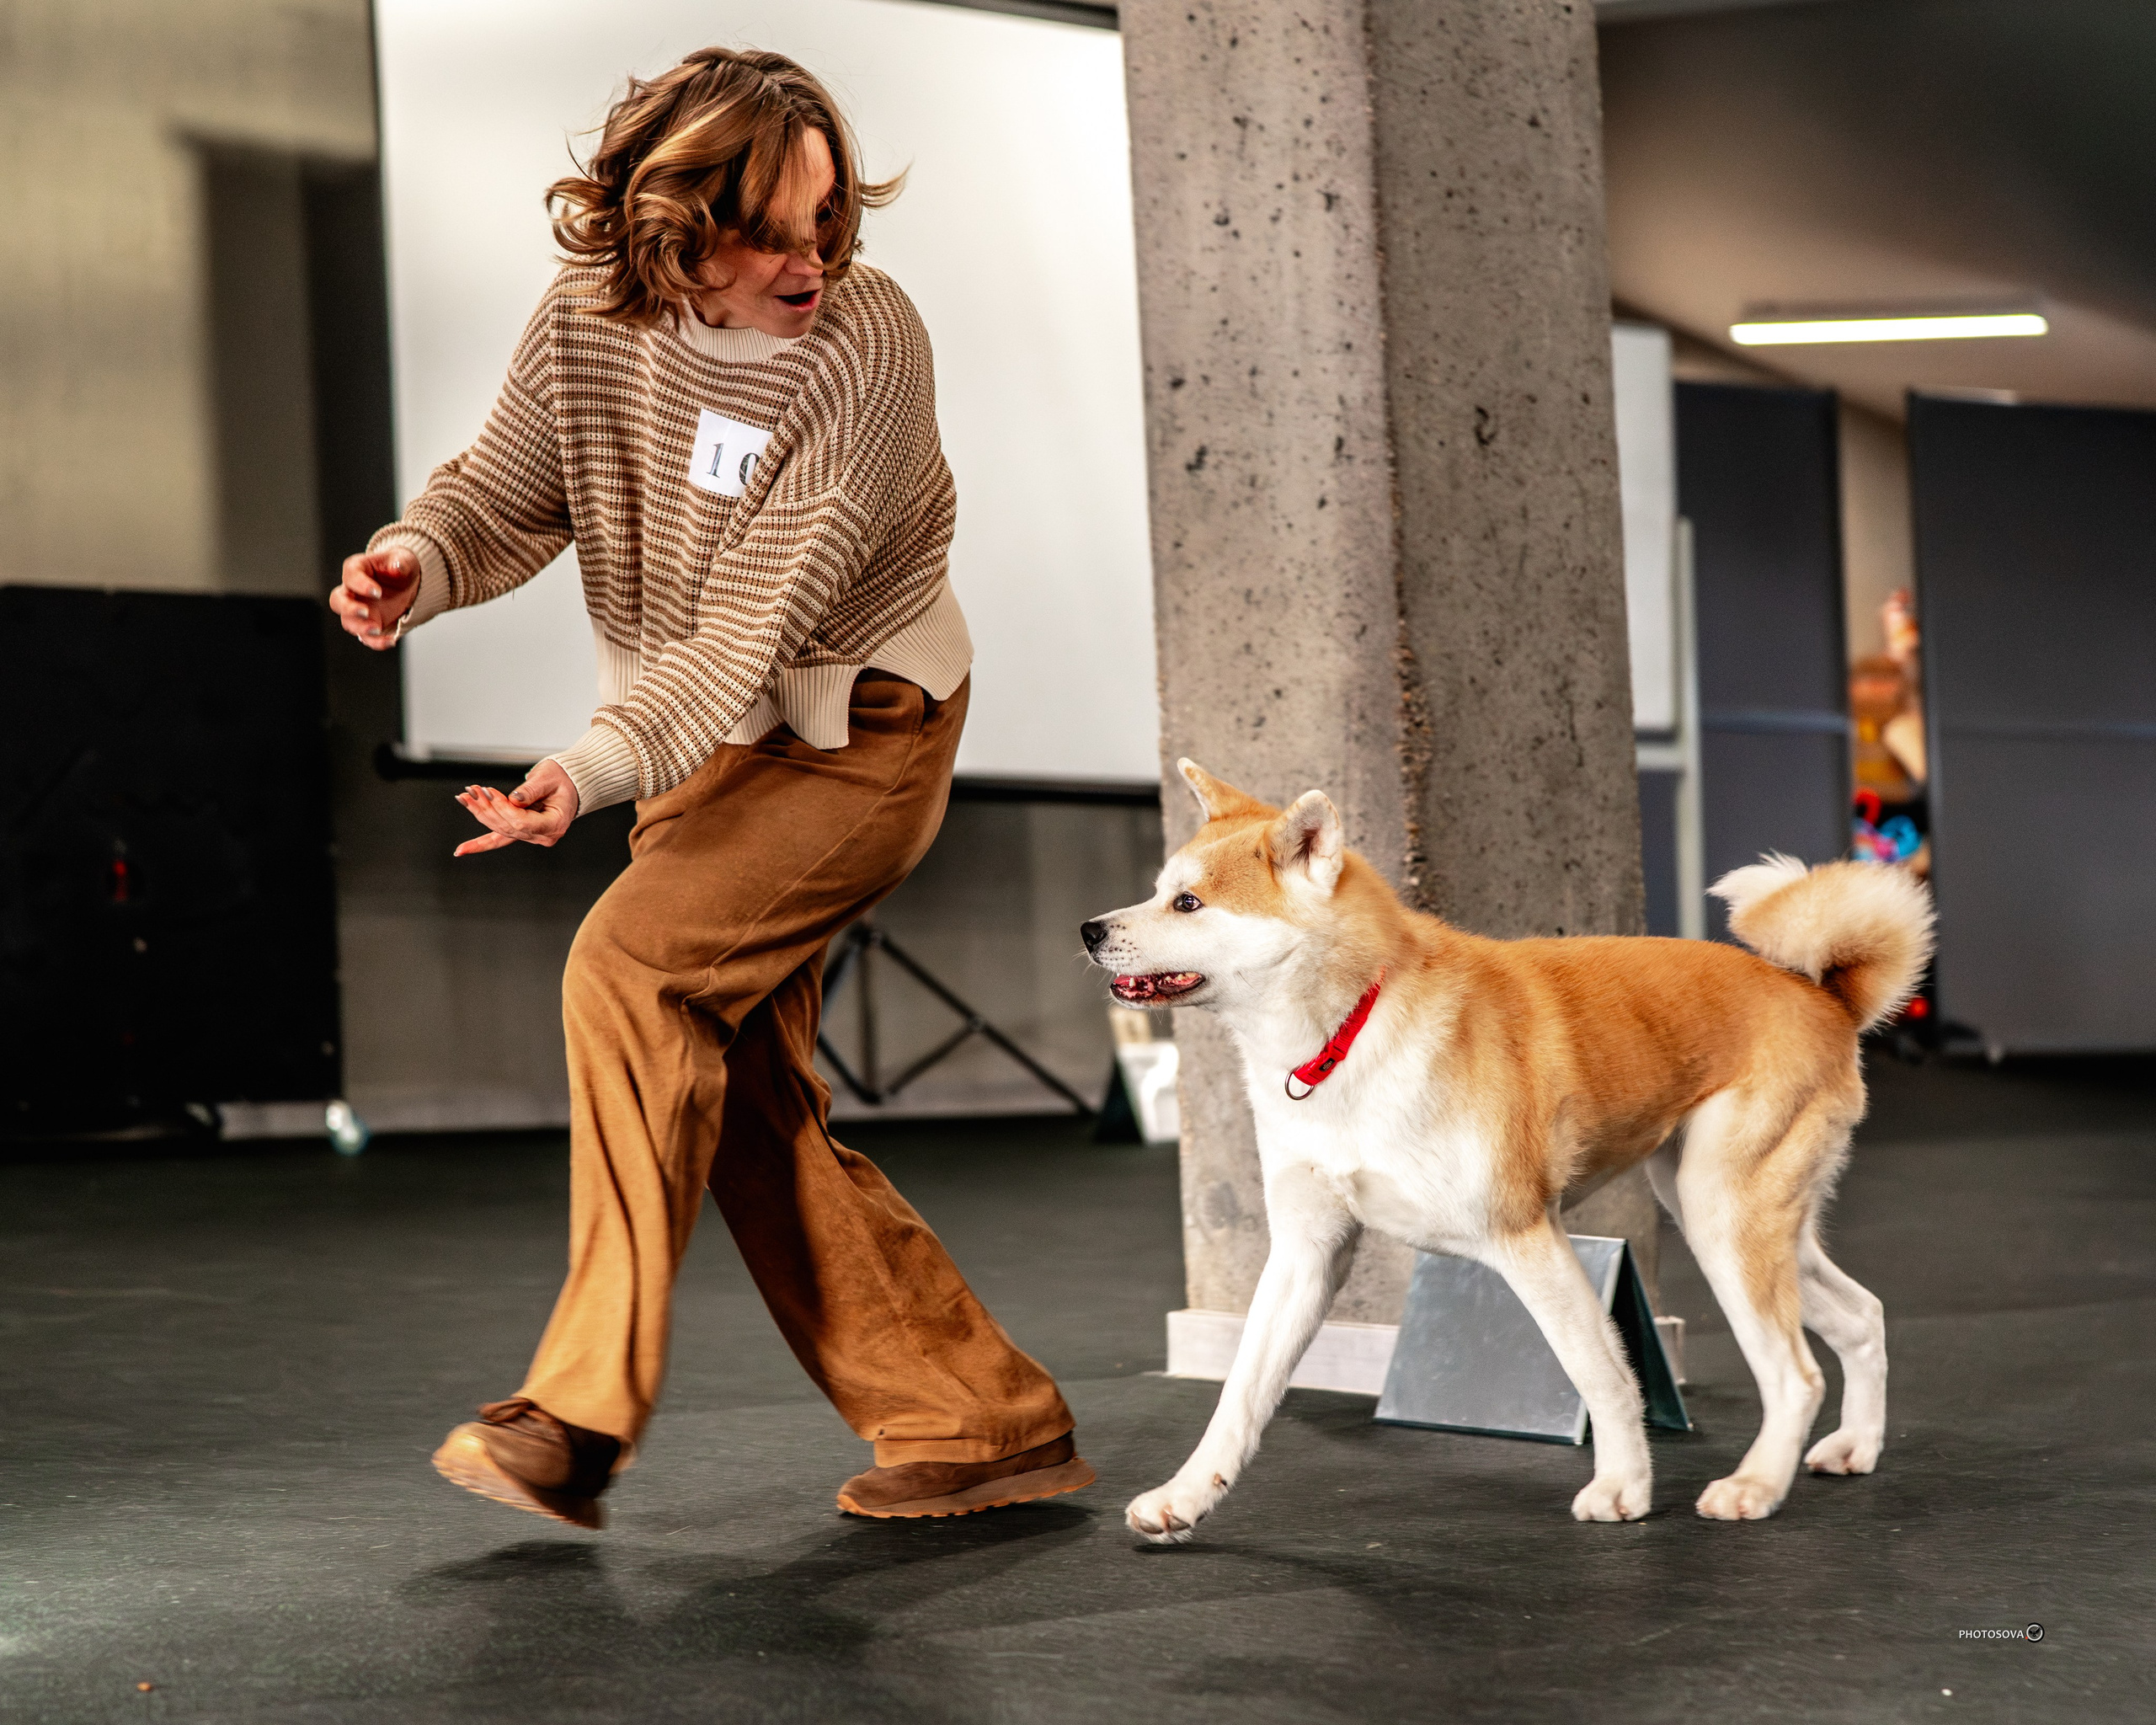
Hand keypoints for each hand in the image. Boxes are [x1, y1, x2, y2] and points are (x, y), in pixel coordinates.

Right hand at [329, 548, 421, 649]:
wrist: (408, 584)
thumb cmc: (401, 567)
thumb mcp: (406, 560)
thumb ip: (402, 563)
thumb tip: (397, 568)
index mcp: (357, 569)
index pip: (350, 575)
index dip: (360, 584)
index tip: (378, 592)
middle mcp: (352, 591)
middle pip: (337, 600)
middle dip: (348, 608)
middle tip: (365, 612)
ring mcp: (358, 609)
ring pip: (348, 622)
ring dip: (360, 628)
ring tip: (377, 629)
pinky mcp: (368, 624)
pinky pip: (366, 637)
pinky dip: (376, 642)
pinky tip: (391, 640)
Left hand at [453, 760, 579, 855]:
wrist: (570, 785)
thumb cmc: (563, 780)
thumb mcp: (549, 779)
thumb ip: (531, 790)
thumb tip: (513, 799)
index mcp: (554, 825)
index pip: (522, 822)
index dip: (503, 808)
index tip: (489, 792)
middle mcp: (542, 836)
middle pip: (508, 827)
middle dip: (487, 809)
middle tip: (472, 791)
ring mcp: (531, 836)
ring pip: (500, 829)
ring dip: (480, 814)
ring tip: (464, 797)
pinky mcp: (520, 832)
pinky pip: (498, 840)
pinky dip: (480, 844)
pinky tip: (461, 850)